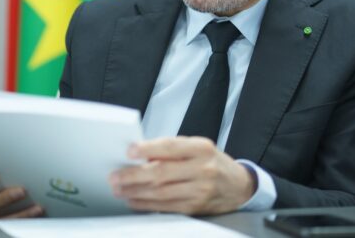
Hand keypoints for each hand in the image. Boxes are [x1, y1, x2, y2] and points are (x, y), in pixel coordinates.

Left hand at [108, 137, 255, 215]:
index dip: (148, 149)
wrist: (239, 186)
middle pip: (162, 173)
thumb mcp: (198, 148)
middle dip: (133, 175)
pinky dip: (146, 204)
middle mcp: (202, 169)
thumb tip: (140, 155)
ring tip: (119, 189)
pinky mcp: (195, 207)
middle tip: (115, 176)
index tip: (129, 151)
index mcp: (201, 148)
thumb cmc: (213, 162)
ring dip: (135, 192)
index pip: (170, 147)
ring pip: (161, 192)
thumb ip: (172, 150)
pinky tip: (134, 200)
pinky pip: (166, 207)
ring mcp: (200, 190)